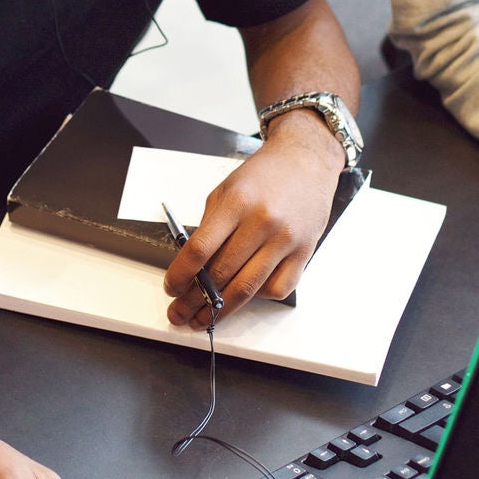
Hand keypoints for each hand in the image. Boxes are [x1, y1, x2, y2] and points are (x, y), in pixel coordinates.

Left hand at [164, 111, 343, 327]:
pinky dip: (258, 297)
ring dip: (221, 310)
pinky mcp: (304, 252)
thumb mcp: (227, 189)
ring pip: (248, 289)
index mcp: (237, 203)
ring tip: (205, 319)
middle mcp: (262, 222)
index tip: (171, 288)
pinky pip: (278, 288)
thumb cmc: (264, 174)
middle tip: (180, 312)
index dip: (181, 275)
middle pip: (222, 274)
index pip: (200, 249)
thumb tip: (191, 266)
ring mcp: (285, 240)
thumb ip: (210, 226)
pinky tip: (245, 295)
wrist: (307, 160)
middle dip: (195, 300)